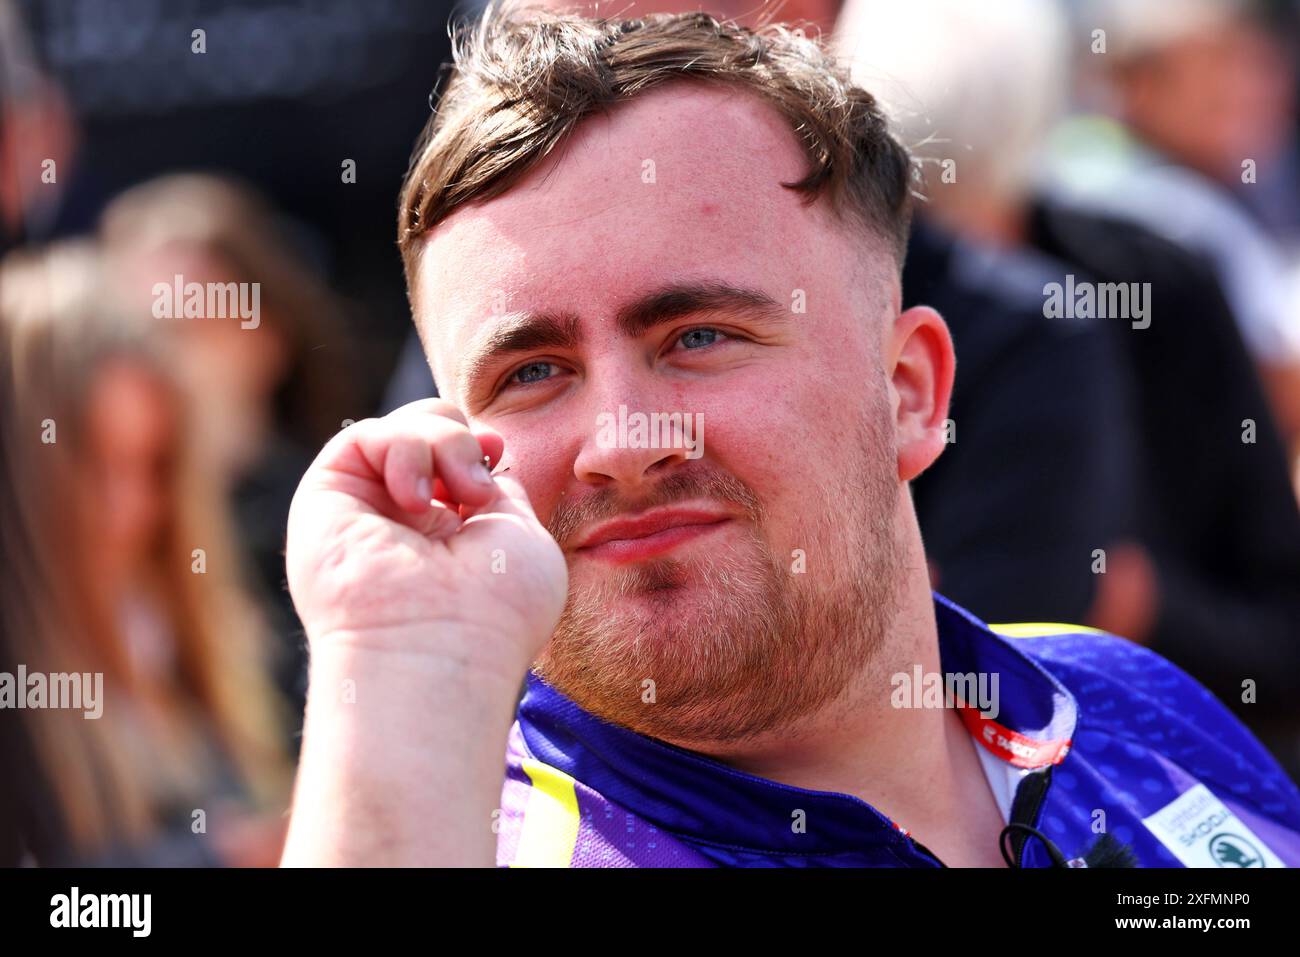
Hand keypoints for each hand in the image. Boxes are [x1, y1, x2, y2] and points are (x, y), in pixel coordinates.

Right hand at [285, 398, 566, 678]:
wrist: (443, 651)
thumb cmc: (496, 612)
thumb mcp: (522, 538)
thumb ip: (502, 491)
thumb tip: (485, 452)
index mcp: (450, 535)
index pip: (458, 458)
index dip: (478, 443)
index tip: (498, 452)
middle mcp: (404, 522)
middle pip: (427, 430)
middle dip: (458, 436)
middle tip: (478, 485)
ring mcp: (365, 511)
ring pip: (401, 428)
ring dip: (442, 442)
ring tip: (461, 495)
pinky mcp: (326, 500)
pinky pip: (363, 436)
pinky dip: (402, 447)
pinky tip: (416, 497)